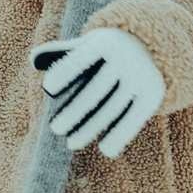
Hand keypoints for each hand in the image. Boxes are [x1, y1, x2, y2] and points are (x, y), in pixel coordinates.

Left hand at [32, 27, 165, 158]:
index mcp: (105, 43)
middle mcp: (125, 59)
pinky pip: (134, 118)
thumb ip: (63, 51)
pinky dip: (120, 135)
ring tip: (71, 143)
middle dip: (74, 111)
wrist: (158, 44)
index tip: (48, 88)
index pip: (81, 59)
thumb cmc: (110, 48)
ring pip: (113, 108)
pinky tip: (105, 149)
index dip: (65, 72)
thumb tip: (33, 60)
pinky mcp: (153, 94)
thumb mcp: (91, 43)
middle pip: (95, 90)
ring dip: (90, 129)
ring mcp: (141, 77)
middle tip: (55, 128)